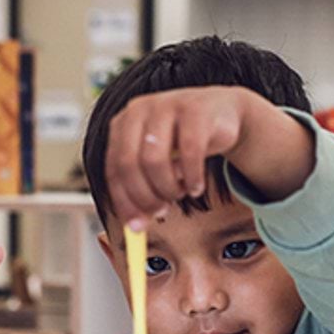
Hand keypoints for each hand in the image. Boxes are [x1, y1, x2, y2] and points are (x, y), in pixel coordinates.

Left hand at [104, 86, 258, 230]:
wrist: (221, 112)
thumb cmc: (183, 142)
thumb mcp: (157, 164)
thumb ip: (142, 191)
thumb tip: (135, 228)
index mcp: (122, 124)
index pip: (113, 169)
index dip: (124, 202)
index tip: (137, 227)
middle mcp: (138, 110)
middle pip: (128, 165)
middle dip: (145, 197)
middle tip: (161, 212)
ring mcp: (166, 105)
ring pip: (154, 160)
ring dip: (168, 188)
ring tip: (180, 193)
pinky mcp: (195, 110)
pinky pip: (188, 152)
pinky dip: (192, 177)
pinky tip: (196, 186)